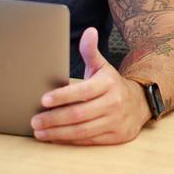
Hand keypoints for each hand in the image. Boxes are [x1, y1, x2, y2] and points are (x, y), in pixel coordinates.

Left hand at [30, 27, 149, 144]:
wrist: (139, 103)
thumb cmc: (112, 84)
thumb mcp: (102, 66)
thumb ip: (91, 51)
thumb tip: (89, 31)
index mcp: (108, 84)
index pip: (82, 91)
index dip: (62, 96)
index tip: (43, 100)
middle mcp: (113, 103)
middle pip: (79, 114)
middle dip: (54, 119)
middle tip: (34, 121)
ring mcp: (115, 122)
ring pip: (82, 131)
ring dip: (58, 133)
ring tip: (40, 132)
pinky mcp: (115, 137)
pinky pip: (88, 141)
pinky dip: (69, 140)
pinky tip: (55, 138)